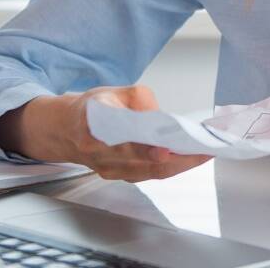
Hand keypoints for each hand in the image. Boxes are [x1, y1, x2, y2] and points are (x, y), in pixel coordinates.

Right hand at [0, 85, 211, 182]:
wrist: (65, 130)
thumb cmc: (90, 109)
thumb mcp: (111, 92)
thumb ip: (138, 101)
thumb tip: (162, 118)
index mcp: (93, 130)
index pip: (121, 143)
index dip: (144, 150)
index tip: (164, 150)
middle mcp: (100, 155)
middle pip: (141, 163)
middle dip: (175, 159)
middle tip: (202, 150)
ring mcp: (110, 170)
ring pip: (149, 172)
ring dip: (179, 165)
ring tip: (203, 152)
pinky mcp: (119, 177)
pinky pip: (150, 175)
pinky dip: (172, 168)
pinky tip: (189, 158)